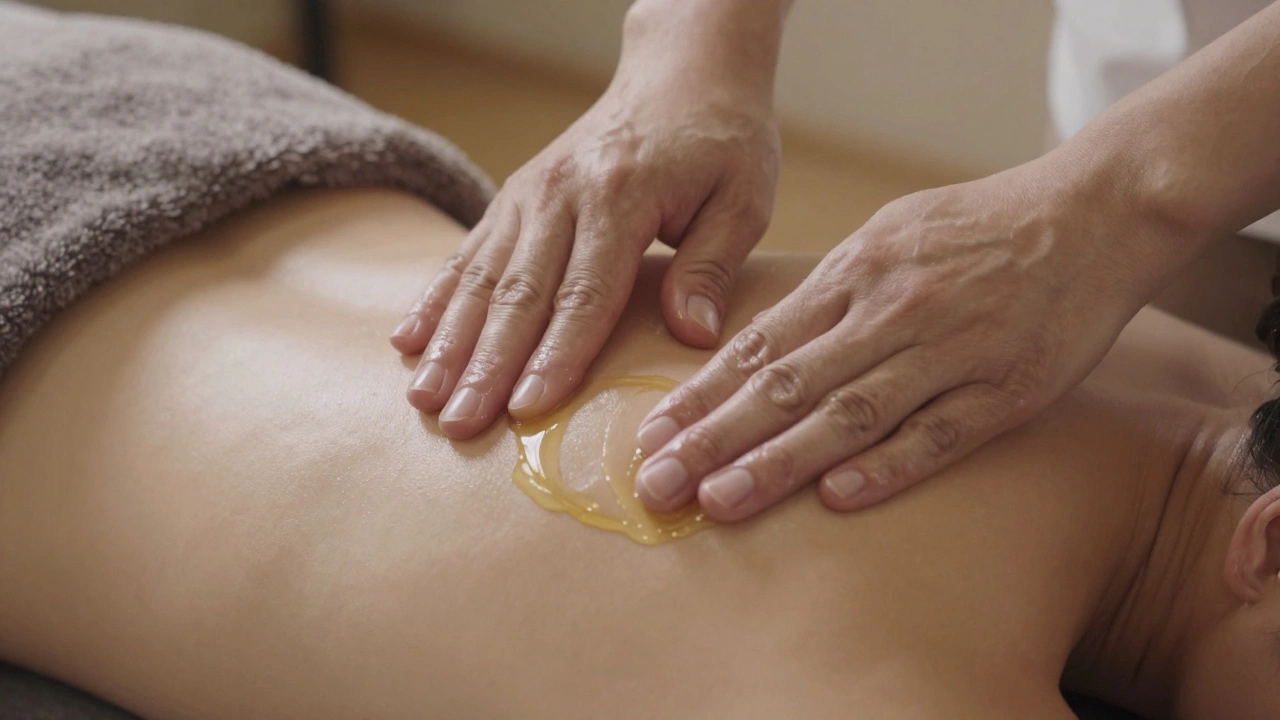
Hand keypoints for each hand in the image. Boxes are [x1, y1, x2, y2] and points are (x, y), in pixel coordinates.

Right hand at [389, 59, 778, 438]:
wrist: (683, 69)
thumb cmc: (721, 138)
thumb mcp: (743, 197)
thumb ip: (712, 266)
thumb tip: (691, 335)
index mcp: (621, 196)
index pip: (584, 294)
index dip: (555, 356)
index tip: (527, 409)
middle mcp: (562, 193)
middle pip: (519, 294)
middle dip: (485, 365)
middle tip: (458, 424)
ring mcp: (530, 193)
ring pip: (482, 277)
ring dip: (449, 341)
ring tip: (424, 398)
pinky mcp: (514, 196)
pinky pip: (468, 252)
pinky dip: (436, 298)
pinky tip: (407, 339)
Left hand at [633, 157, 1156, 520]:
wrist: (1094, 212)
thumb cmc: (980, 227)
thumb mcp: (891, 234)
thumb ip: (830, 290)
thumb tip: (762, 341)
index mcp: (856, 272)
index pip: (761, 343)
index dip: (702, 393)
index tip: (651, 433)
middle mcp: (891, 310)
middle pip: (787, 385)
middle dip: (714, 438)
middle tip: (657, 484)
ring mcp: (949, 351)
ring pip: (849, 414)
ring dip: (779, 462)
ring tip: (720, 501)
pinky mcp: (1006, 389)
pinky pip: (939, 434)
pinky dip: (887, 466)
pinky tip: (837, 498)